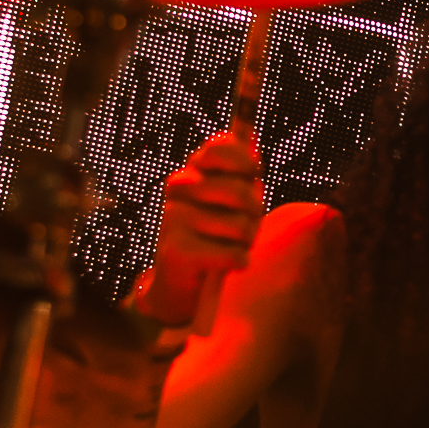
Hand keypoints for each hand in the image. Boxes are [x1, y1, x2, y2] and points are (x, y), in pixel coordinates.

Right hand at [128, 132, 262, 323]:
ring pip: (241, 226)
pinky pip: (233, 254)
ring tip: (231, 246)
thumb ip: (243, 172)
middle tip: (245, 226)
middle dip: (254, 214)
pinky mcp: (176, 249)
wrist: (180, 283)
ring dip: (246, 242)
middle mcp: (179, 187)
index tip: (252, 177)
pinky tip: (225, 264)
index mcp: (193, 170)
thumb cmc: (216, 235)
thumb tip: (252, 144)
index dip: (247, 163)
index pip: (223, 146)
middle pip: (242, 191)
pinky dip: (239, 262)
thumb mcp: (233, 200)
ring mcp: (173, 217)